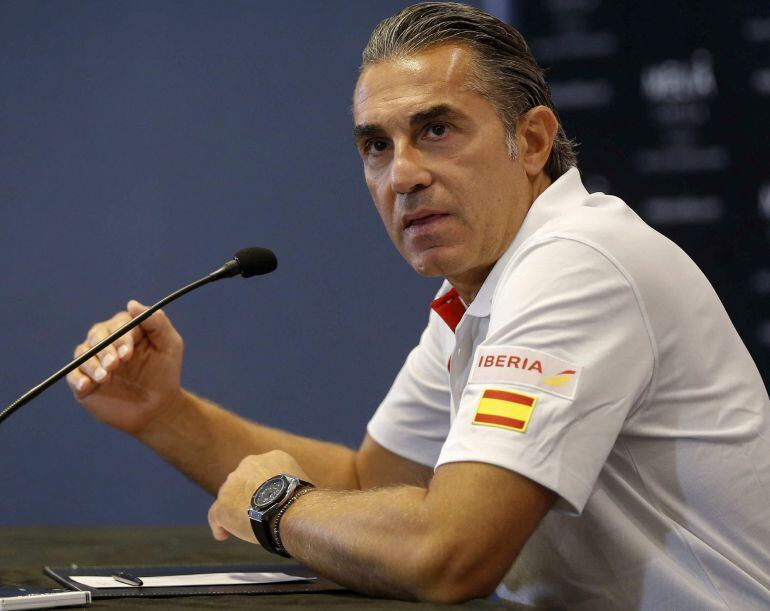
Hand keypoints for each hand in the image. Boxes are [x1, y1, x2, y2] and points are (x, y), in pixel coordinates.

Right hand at [66, 300, 183, 434]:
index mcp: (127, 330)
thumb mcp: (169, 345)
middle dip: (105, 349)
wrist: (157, 407)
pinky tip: (88, 385)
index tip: (128, 354)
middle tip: (115, 365)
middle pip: (97, 335)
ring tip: (105, 377)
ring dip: (92, 364)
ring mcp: (94, 361)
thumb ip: (157, 322)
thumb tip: (132, 303)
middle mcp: (107, 342)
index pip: (118, 325)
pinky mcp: (84, 381)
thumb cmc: (164, 373)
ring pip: (83, 353)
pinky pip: (73, 375)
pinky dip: (77, 378)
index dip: (121, 338)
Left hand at [208, 450, 311, 543]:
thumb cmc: (303, 504)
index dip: (261, 486)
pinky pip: (215, 515)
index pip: (261, 470)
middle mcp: (249, 463)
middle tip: (254, 512)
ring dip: (234, 509)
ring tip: (243, 525)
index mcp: (272, 457)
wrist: (292, 511)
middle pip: (241, 480)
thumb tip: (291, 500)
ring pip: (228, 497)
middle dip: (245, 495)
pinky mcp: (222, 503)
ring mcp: (233, 483)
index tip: (265, 499)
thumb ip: (288, 487)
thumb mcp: (300, 484)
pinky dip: (220, 526)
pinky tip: (224, 535)